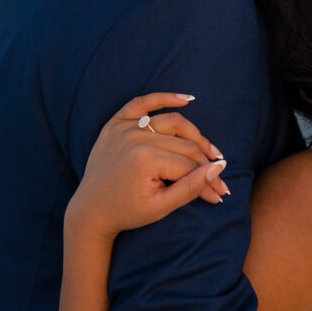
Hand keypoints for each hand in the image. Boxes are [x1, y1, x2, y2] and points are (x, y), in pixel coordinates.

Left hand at [66, 93, 228, 239]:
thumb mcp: (162, 207)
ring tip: (210, 151)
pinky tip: (187, 100)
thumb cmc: (126, 212)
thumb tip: (219, 168)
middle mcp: (135, 138)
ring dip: (195, 135)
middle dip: (205, 164)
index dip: (208, 180)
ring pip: (173, 123)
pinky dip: (165, 98)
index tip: (220, 194)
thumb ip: (191, 187)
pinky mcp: (116, 123)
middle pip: (185, 145)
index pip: (189, 165)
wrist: (91, 210)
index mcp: (146, 160)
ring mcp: (124, 127)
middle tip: (219, 180)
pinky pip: (143, 103)